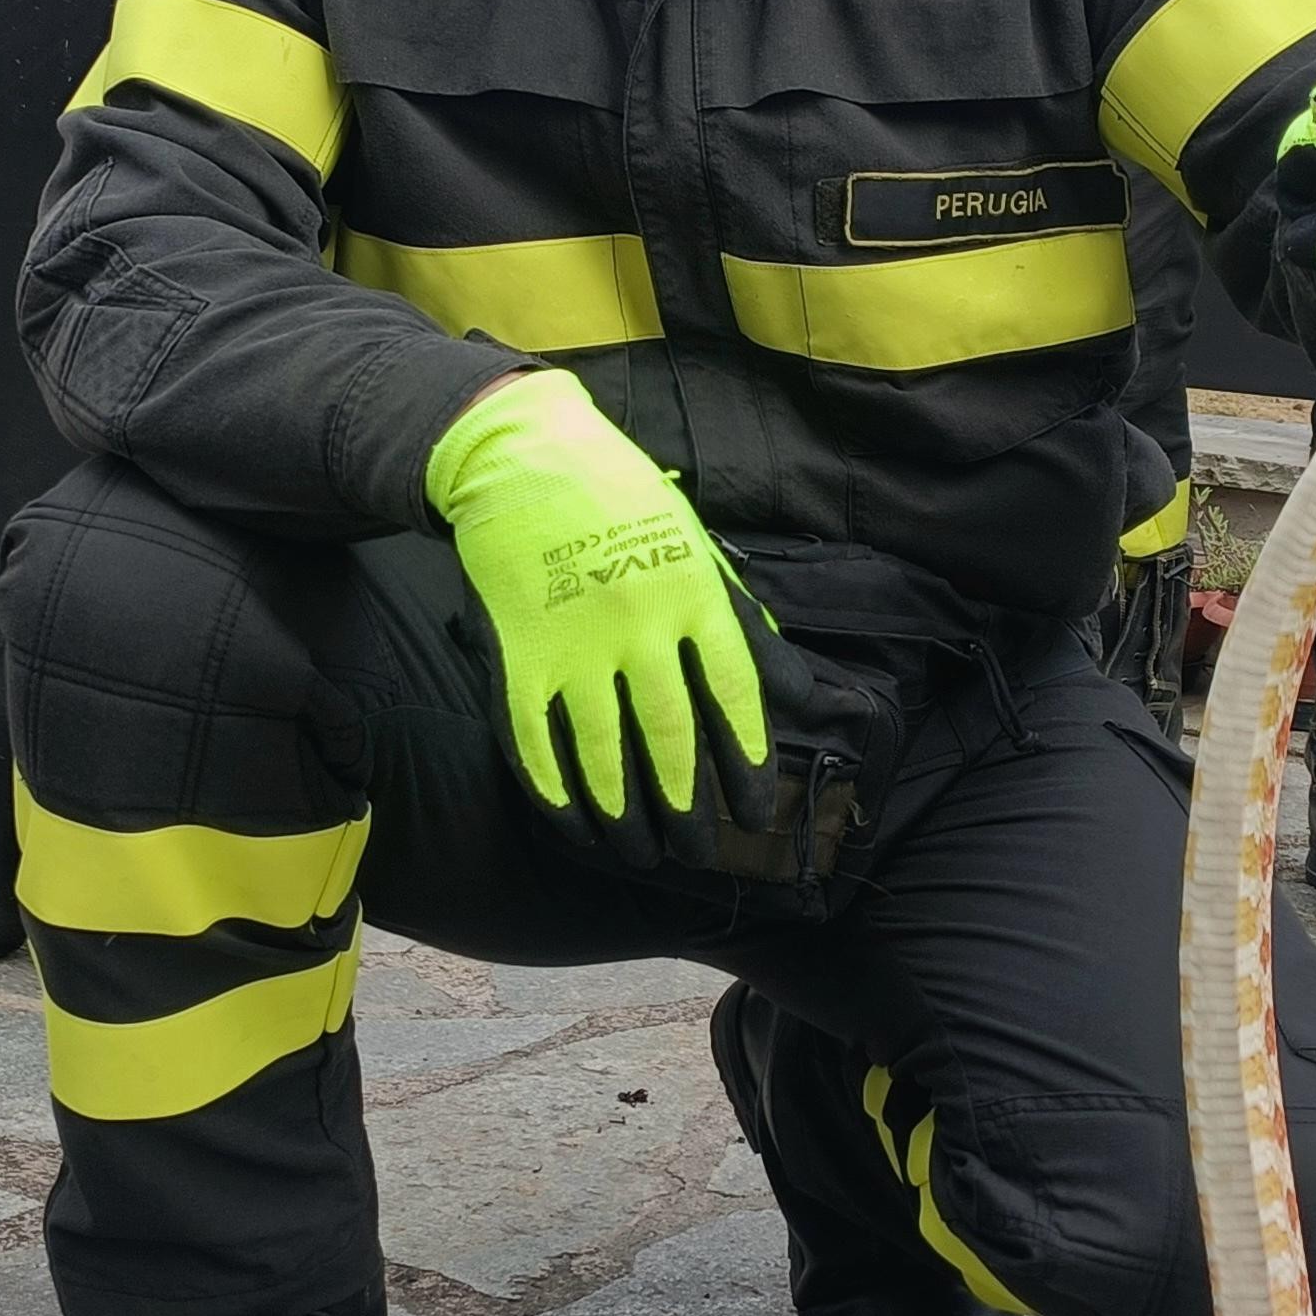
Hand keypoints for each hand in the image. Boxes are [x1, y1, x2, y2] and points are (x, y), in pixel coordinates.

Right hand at [427, 372, 765, 851]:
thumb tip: (798, 693)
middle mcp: (638, 625)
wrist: (524, 460)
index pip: (733, 695)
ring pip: (603, 753)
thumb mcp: (699, 552)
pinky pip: (535, 739)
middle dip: (689, 806)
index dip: (748, 762)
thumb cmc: (624, 505)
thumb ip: (745, 625)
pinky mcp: (516, 656)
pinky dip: (554, 789)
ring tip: (641, 854)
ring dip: (624, 814)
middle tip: (699, 852)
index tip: (757, 813)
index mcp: (692, 596)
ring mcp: (573, 643)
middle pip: (671, 736)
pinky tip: (573, 822)